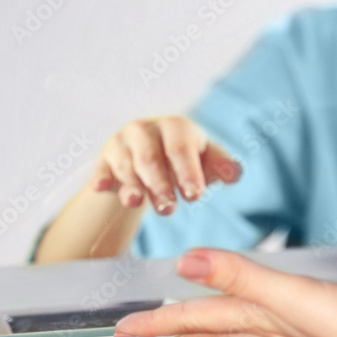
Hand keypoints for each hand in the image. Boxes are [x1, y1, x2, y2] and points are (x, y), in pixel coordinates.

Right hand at [92, 116, 241, 214]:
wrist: (152, 160)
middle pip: (151, 158)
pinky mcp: (104, 159)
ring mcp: (122, 143)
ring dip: (132, 186)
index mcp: (176, 127)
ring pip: (126, 166)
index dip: (188, 172)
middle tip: (169, 209)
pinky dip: (101, 177)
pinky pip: (100, 169)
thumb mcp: (208, 161)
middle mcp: (146, 130)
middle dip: (160, 184)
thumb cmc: (187, 160)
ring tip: (137, 203)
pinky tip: (102, 187)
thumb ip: (224, 167)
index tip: (194, 195)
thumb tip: (236, 173)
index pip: (181, 149)